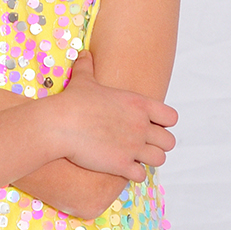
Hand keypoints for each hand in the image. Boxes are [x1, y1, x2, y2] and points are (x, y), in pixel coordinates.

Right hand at [54, 51, 177, 181]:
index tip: (150, 126)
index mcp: (139, 105)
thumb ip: (88, 66)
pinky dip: (133, 174)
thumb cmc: (71, 101)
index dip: (163, 124)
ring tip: (133, 158)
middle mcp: (141, 126)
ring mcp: (133, 146)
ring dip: (148, 160)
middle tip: (141, 145)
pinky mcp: (122, 164)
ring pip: (160, 159)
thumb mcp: (84, 80)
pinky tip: (121, 168)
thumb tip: (83, 54)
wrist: (59, 124)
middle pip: (170, 142)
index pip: (172, 118)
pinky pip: (141, 175)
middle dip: (158, 145)